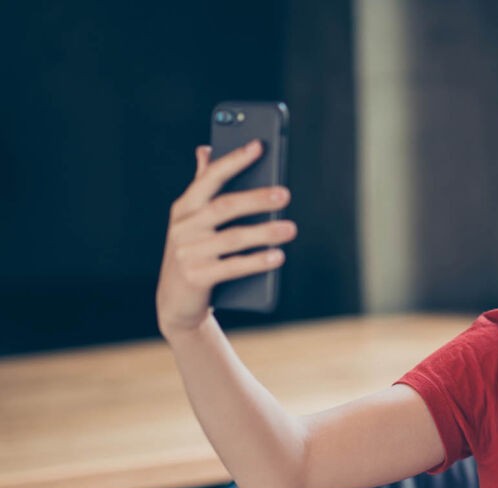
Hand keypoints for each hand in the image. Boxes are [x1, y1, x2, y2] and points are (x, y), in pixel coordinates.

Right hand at [156, 141, 295, 338]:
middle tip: (285, 194)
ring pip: (232, 238)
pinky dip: (257, 261)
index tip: (259, 145)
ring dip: (264, 232)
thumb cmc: (193, 252)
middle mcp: (183, 227)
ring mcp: (187, 253)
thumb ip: (202, 186)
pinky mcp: (196, 277)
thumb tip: (205, 149)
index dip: (234, 161)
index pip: (210, 178)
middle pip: (223, 207)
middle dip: (256, 198)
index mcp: (184, 207)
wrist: (176, 302)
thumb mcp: (193, 220)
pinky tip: (278, 256)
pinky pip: (232, 267)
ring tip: (290, 228)